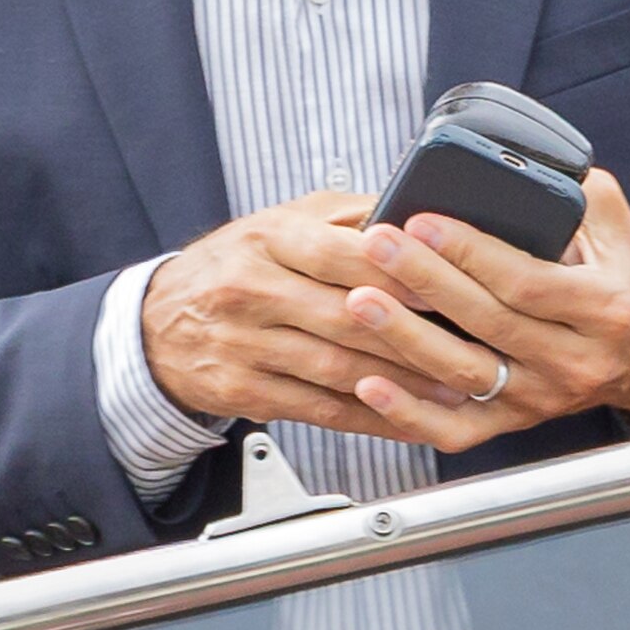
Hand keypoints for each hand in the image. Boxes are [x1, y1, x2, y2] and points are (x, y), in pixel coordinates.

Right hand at [142, 189, 488, 433]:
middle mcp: (253, 289)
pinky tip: (407, 417)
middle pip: (347, 316)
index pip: (347, 253)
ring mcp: (244, 344)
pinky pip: (317, 409)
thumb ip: (349, 216)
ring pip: (337, 368)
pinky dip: (368, 417)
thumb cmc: (237, 264)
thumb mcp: (282, 222)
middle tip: (473, 346)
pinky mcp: (242, 391)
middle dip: (417, 334)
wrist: (157, 323)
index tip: (457, 284)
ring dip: (402, 383)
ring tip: (454, 388)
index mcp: (270, 238)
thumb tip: (421, 211)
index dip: (405, 272)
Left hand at [337, 165, 629, 455]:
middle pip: (488, 324)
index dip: (470, 253)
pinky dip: (410, 412)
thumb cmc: (625, 279)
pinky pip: (457, 430)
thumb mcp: (615, 227)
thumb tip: (511, 161)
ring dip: (406, 339)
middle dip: (425, 281)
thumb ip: (572, 192)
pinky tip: (370, 385)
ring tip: (360, 301)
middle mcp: (575, 360)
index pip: (526, 282)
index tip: (422, 221)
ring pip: (465, 375)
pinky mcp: (516, 423)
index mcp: (603, 307)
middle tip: (377, 245)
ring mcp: (543, 397)